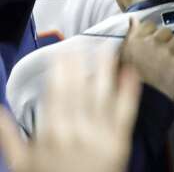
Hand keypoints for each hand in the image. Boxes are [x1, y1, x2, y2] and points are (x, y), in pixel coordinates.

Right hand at [0, 54, 140, 171]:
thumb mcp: (22, 162)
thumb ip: (7, 135)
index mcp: (50, 133)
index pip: (55, 96)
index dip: (60, 73)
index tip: (62, 54)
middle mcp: (75, 131)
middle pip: (78, 92)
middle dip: (79, 67)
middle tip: (81, 44)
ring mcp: (100, 135)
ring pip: (103, 96)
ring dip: (106, 71)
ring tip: (108, 49)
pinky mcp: (120, 140)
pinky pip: (126, 111)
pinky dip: (129, 91)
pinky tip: (131, 72)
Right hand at [120, 19, 173, 99]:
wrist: (139, 105)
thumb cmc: (126, 85)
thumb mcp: (121, 58)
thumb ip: (130, 38)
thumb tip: (134, 19)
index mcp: (134, 42)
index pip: (149, 24)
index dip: (154, 33)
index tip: (154, 41)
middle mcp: (151, 44)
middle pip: (167, 31)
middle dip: (168, 40)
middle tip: (166, 51)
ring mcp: (166, 53)